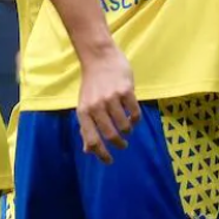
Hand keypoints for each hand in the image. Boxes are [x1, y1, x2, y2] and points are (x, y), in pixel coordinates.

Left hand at [76, 44, 140, 164]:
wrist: (100, 57)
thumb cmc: (92, 84)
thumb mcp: (84, 105)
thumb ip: (86, 127)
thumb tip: (88, 150)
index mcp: (83, 112)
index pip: (92, 140)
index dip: (101, 154)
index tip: (109, 161)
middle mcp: (96, 107)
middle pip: (109, 135)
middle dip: (118, 144)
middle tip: (123, 146)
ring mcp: (111, 98)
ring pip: (124, 125)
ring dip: (127, 131)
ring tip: (128, 129)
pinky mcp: (126, 91)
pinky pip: (134, 112)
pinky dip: (136, 119)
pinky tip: (134, 118)